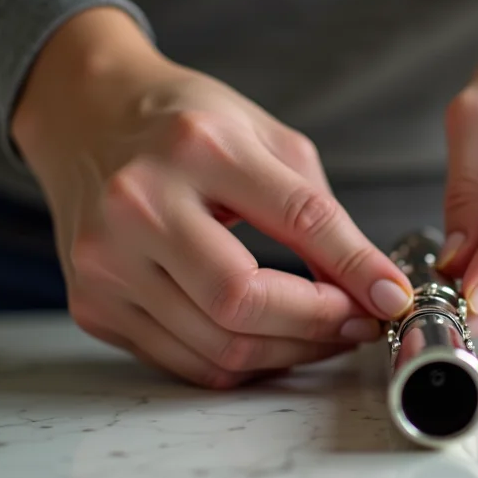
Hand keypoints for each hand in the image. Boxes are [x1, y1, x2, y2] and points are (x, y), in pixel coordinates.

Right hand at [12, 8, 414, 387]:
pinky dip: (239, 362)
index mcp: (196, 147)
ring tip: (322, 334)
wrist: (85, 115)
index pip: (298, 220)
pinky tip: (269, 341)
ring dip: (287, 353)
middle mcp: (139, 204)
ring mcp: (106, 261)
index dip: (355, 269)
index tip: (392, 297)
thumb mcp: (262, 136)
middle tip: (357, 323)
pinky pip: (183, 361)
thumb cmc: (181, 123)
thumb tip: (370, 288)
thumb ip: (317, 211)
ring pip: (216, 346)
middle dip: (318, 325)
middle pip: (244, 301)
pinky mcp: (93, 303)